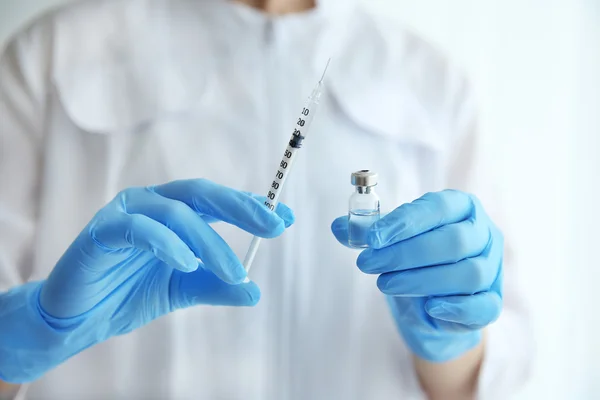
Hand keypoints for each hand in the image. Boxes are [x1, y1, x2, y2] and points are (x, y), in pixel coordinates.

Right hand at [0, 179, 293, 382]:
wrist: (79, 318)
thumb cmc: (127, 294)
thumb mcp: (182, 290)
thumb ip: (216, 286)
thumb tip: (254, 292)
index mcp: (172, 212)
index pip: (217, 201)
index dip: (250, 206)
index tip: (285, 218)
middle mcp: (152, 203)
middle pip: (202, 194)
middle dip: (240, 208)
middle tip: (273, 225)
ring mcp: (126, 213)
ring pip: (176, 213)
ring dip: (210, 242)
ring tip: (233, 271)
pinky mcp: (102, 231)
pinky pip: (139, 229)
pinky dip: (167, 243)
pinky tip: (188, 263)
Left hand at [332, 190, 502, 361]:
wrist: (434, 302)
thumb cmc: (415, 259)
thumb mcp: (391, 240)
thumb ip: (367, 233)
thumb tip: (339, 227)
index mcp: (461, 208)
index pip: (438, 208)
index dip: (405, 222)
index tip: (372, 238)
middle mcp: (483, 234)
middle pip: (453, 241)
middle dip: (406, 253)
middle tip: (368, 264)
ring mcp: (492, 268)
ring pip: (468, 273)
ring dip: (421, 280)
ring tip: (385, 284)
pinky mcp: (492, 302)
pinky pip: (484, 306)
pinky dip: (457, 308)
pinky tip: (429, 306)